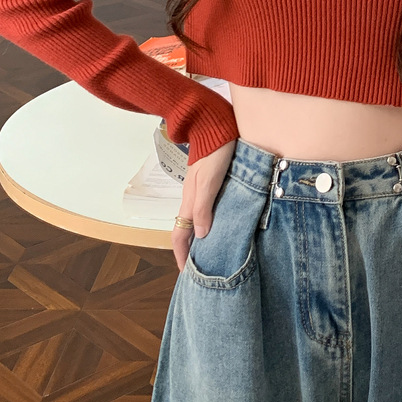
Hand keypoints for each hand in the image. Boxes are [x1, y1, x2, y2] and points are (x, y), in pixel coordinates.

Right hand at [171, 138, 236, 271]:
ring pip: (197, 221)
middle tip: (201, 269)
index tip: (187, 274)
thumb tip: (202, 235)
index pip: (180, 235)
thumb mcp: (210, 181)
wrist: (214, 127)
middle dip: (190, 251)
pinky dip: (210, 223)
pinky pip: (206, 210)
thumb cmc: (214, 152)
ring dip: (201, 239)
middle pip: (187, 231)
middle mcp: (192, 199)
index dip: (181, 256)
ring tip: (212, 252)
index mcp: (189, 201)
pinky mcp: (210, 184)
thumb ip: (204, 206)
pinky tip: (221, 225)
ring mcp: (200, 191)